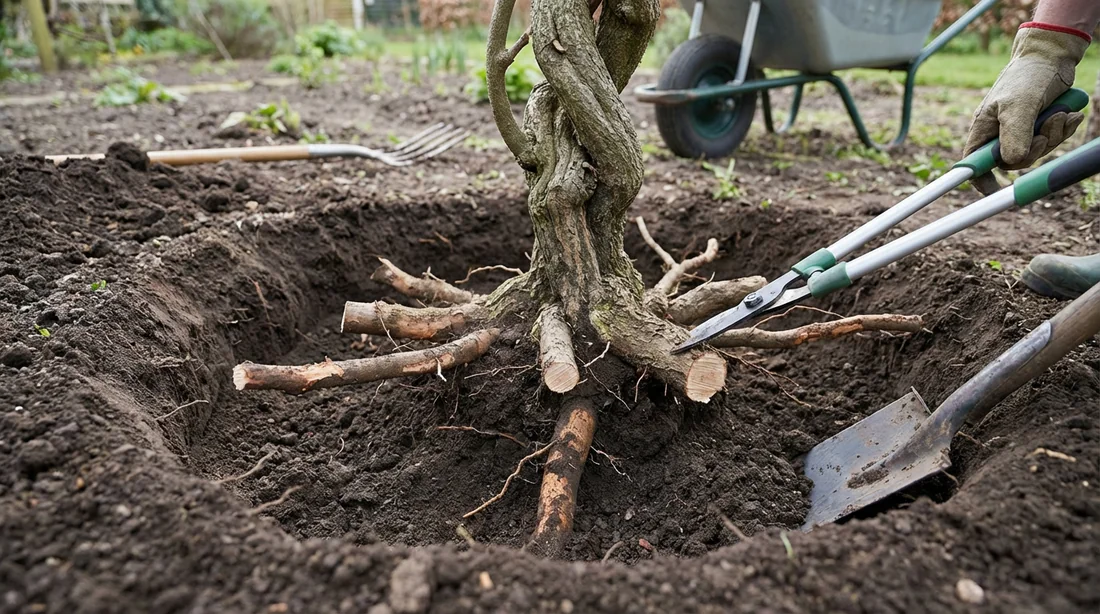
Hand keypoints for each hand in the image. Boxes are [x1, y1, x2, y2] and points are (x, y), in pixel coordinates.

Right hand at [964, 25, 1088, 194]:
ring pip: (1036, 152)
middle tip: (1044, 132)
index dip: (981, 181)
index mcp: (984, 130)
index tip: (995, 193)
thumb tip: (1012, 163)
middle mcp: (1000, 133)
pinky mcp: (1040, 126)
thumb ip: (1014, 135)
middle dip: (1034, 150)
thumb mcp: (1019, 106)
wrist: (1052, 57)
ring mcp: (1021, 131)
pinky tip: (1068, 114)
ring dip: (1053, 136)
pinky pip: (1052, 142)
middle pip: (1013, 162)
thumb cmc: (1027, 76)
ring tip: (1059, 115)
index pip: (974, 164)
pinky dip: (1063, 130)